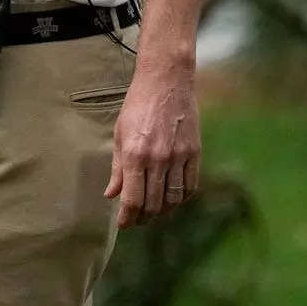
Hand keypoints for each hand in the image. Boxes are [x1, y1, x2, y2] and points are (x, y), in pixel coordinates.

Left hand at [104, 62, 201, 227]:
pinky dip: (181, 198)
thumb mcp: (120, 134)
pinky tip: (173, 199)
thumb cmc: (138, 106)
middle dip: (143, 218)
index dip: (127, 217)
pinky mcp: (195, 152)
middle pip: (154, 204)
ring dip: (163, 212)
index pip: (132, 199)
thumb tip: (111, 194)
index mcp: (135, 154)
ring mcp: (179, 156)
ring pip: (173, 199)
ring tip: (154, 212)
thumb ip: (117, 168)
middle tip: (137, 219)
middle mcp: (158, 159)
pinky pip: (190, 186)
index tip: (123, 224)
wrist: (166, 81)